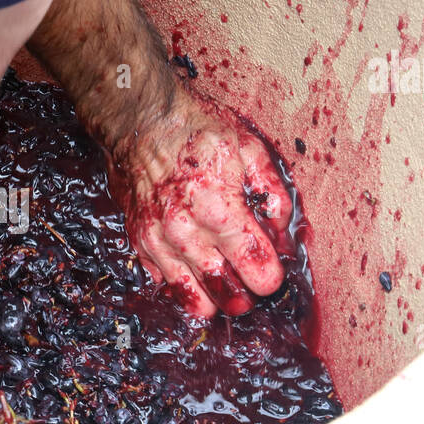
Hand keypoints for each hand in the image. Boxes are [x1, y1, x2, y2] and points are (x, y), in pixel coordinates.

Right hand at [108, 90, 293, 317]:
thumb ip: (272, 192)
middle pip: (225, 292)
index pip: (255, 267)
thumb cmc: (197, 132)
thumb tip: (282, 230)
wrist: (141, 123)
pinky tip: (196, 274)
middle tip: (253, 289)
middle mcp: (186, 232)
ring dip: (214, 301)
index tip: (273, 274)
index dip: (270, 278)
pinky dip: (183, 285)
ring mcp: (159, 241)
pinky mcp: (140, 243)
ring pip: (192, 297)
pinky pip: (164, 282)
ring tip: (226, 292)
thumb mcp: (249, 149)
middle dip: (246, 297)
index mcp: (219, 209)